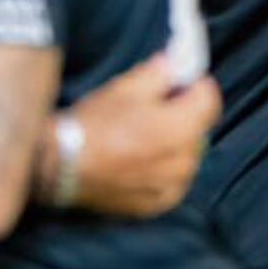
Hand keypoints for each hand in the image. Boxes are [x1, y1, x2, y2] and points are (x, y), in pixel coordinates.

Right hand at [55, 53, 221, 217]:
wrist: (57, 166)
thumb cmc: (93, 124)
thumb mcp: (126, 87)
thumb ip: (160, 72)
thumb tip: (176, 64)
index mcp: (183, 128)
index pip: (210, 99)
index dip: (196, 85)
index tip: (182, 81)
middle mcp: (184, 160)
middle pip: (199, 128)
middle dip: (185, 115)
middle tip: (156, 108)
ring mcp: (172, 186)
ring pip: (187, 157)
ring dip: (175, 145)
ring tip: (144, 137)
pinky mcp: (156, 204)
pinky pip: (172, 183)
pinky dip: (164, 172)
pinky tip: (140, 162)